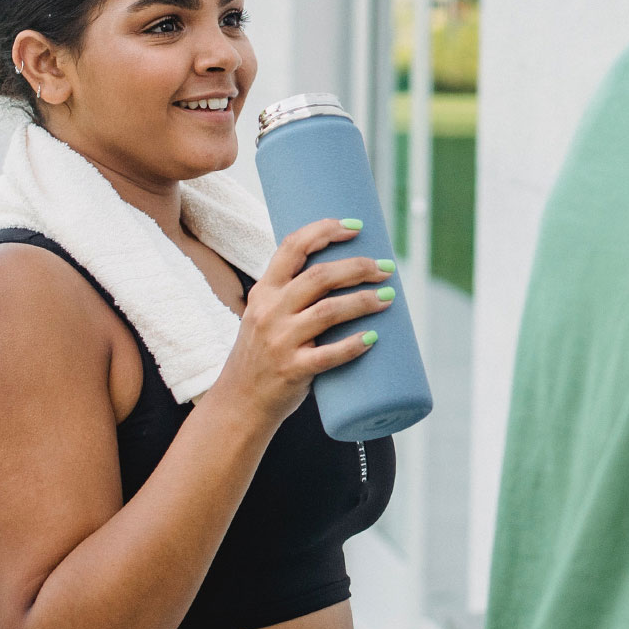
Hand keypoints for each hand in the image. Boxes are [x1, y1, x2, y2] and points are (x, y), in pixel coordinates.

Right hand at [211, 218, 393, 427]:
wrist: (240, 401)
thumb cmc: (264, 354)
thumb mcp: (266, 315)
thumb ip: (294, 294)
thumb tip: (347, 271)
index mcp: (264, 291)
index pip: (293, 247)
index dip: (325, 230)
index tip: (356, 226)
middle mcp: (269, 311)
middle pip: (320, 276)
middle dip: (358, 267)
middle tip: (386, 268)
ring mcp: (279, 341)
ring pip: (328, 311)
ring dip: (364, 301)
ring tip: (389, 297)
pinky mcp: (292, 370)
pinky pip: (328, 355)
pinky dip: (353, 345)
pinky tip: (374, 338)